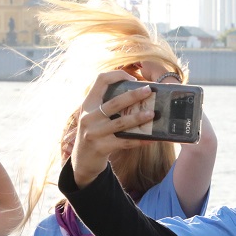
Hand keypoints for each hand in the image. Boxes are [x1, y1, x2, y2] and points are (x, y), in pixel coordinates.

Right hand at [71, 71, 156, 186]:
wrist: (82, 160)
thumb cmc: (93, 133)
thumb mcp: (93, 116)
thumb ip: (105, 104)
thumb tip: (134, 92)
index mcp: (88, 104)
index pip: (100, 81)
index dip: (117, 75)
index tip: (132, 78)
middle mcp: (89, 117)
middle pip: (114, 102)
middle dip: (133, 95)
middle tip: (149, 91)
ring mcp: (94, 133)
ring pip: (121, 123)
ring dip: (139, 118)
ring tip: (153, 114)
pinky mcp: (102, 147)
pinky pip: (125, 143)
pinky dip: (140, 140)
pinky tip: (151, 138)